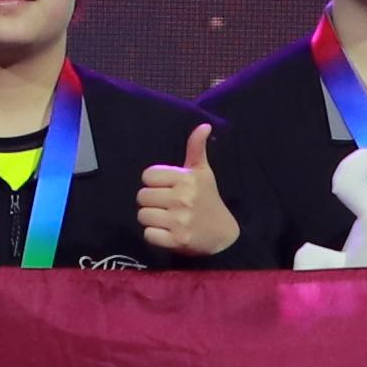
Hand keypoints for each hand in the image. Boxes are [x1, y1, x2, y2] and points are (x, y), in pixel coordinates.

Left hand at [137, 120, 237, 262]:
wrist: (224, 235)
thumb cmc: (208, 200)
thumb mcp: (203, 173)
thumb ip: (197, 149)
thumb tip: (204, 125)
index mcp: (187, 179)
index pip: (147, 175)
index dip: (154, 183)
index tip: (167, 189)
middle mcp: (183, 198)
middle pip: (142, 196)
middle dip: (151, 202)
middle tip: (167, 206)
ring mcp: (179, 220)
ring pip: (142, 215)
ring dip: (151, 219)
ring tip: (167, 219)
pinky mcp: (176, 240)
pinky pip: (148, 234)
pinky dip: (155, 235)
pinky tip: (168, 232)